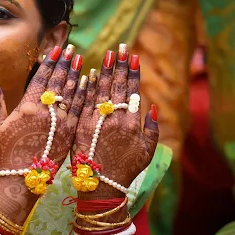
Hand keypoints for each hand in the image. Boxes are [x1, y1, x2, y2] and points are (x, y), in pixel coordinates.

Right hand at [0, 44, 83, 169]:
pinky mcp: (70, 134)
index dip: (49, 62)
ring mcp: (59, 123)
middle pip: (58, 82)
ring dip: (76, 75)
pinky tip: (88, 83)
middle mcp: (44, 113)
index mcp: (26, 108)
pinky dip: (84, 94)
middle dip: (65, 63)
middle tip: (71, 49)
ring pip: (71, 93)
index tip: (56, 49)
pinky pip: (79, 109)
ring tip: (80, 60)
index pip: (40, 78)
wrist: (21, 180)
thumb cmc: (6, 153)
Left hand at [72, 46, 158, 198]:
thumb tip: (152, 106)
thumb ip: (152, 128)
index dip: (133, 73)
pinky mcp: (81, 127)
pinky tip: (90, 73)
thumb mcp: (147, 151)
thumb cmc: (127, 169)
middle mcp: (116, 120)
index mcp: (133, 124)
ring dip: (105, 71)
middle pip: (118, 87)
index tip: (133, 57)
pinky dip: (88, 87)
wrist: (102, 186)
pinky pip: (85, 103)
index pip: (133, 91)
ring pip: (102, 91)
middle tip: (120, 47)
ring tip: (108, 54)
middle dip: (119, 65)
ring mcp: (98, 122)